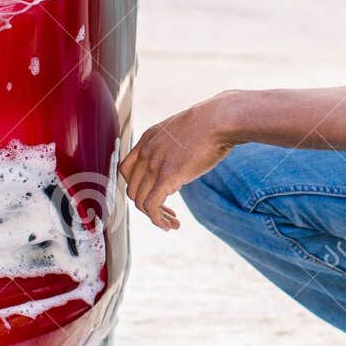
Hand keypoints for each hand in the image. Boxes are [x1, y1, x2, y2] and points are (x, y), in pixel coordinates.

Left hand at [120, 95, 239, 229]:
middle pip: (132, 188)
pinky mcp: (166, 177)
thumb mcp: (182, 132)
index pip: (126, 170)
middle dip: (146, 204)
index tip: (154, 195)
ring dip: (154, 216)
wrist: (218, 120)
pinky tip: (170, 225)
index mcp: (147, 139)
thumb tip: (182, 161)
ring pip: (140, 200)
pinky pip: (151, 206)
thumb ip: (174, 147)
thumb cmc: (210, 124)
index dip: (138, 187)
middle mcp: (145, 152)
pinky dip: (158, 220)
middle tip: (165, 212)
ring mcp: (153, 164)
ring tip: (170, 223)